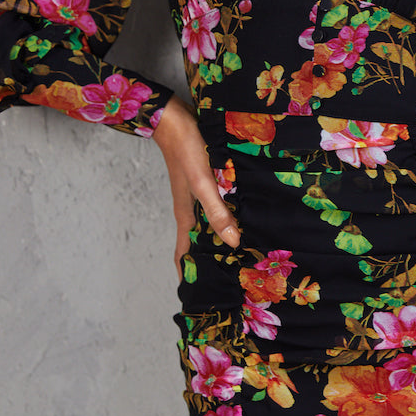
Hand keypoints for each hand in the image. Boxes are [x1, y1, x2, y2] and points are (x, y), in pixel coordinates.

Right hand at [152, 95, 239, 276]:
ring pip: (207, 226)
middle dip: (208, 262)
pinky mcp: (205, 183)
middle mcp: (190, 210)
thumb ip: (217, 211)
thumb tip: (233, 243)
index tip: (199, 296)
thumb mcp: (203, 183)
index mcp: (186, 216)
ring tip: (241, 254)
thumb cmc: (186, 150)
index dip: (188, 275)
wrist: (173, 119)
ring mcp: (197, 196)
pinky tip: (242, 216)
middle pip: (197, 243)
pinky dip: (226, 217)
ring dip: (219, 239)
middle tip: (231, 279)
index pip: (183, 255)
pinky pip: (216, 207)